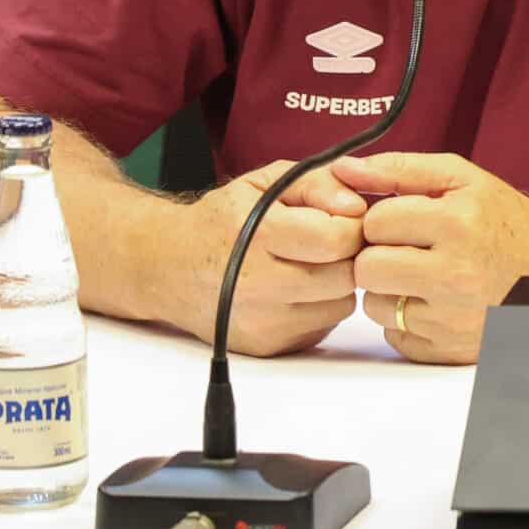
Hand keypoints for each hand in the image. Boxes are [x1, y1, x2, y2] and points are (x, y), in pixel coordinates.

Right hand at [182, 159, 365, 357]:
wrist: (171, 267)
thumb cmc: (222, 220)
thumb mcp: (265, 181)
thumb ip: (318, 183)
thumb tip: (357, 208)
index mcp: (257, 235)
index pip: (336, 239)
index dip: (351, 226)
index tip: (342, 218)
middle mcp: (257, 285)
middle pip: (344, 277)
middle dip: (348, 255)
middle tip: (331, 241)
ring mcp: (263, 322)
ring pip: (341, 305)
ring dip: (337, 283)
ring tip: (309, 264)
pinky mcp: (268, 346)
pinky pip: (323, 325)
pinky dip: (320, 306)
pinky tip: (295, 288)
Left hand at [331, 152, 528, 365]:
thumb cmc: (504, 224)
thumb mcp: (462, 180)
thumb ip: (399, 169)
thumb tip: (340, 166)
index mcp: (457, 222)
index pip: (375, 221)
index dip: (382, 219)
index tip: (402, 222)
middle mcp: (455, 273)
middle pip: (367, 267)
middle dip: (377, 256)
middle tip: (404, 251)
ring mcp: (452, 317)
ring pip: (374, 306)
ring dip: (388, 291)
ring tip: (420, 278)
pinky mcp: (449, 350)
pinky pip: (395, 337)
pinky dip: (405, 321)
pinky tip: (432, 304)